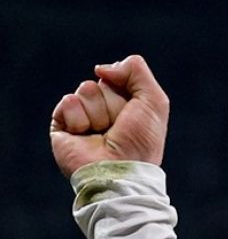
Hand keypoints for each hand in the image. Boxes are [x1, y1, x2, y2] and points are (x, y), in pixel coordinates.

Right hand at [49, 55, 169, 178]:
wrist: (118, 169)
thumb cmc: (140, 141)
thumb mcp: (154, 100)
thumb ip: (135, 70)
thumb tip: (101, 69)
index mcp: (127, 107)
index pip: (120, 78)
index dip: (128, 91)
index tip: (134, 113)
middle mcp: (105, 111)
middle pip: (103, 83)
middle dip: (114, 103)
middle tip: (118, 127)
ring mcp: (83, 118)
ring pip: (86, 90)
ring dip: (98, 112)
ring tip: (102, 133)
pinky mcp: (63, 126)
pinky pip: (68, 102)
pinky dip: (80, 118)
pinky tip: (85, 135)